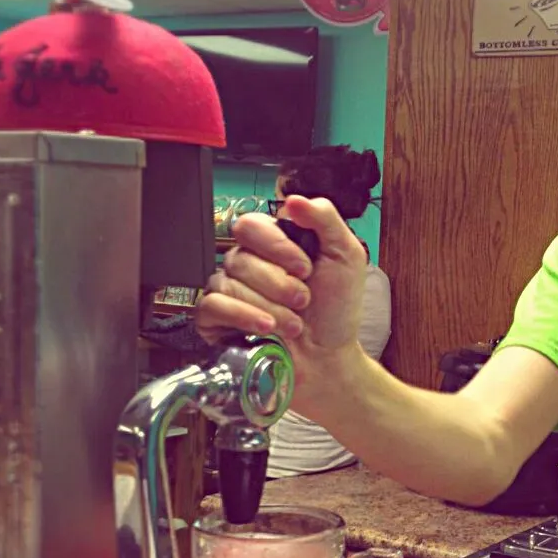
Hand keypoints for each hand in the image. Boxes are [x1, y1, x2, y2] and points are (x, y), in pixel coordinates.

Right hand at [196, 197, 366, 387]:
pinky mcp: (216, 321)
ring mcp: (229, 292)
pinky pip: (211, 306)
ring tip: (294, 324)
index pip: (252, 225)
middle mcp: (247, 264)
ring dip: (270, 306)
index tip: (306, 269)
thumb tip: (293, 198)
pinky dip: (242, 316)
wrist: (329, 359)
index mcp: (272, 245)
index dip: (278, 246)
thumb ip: (324, 219)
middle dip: (279, 282)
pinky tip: (266, 328)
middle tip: (303, 300)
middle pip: (239, 255)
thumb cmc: (336, 312)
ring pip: (228, 282)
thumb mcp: (346, 257)